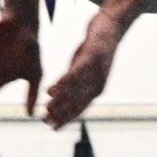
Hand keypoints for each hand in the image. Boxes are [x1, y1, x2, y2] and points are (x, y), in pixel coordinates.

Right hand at [44, 12, 123, 127]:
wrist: (111, 28)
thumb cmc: (94, 50)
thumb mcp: (81, 68)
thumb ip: (71, 82)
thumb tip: (54, 96)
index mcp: (96, 89)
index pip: (80, 108)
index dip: (67, 119)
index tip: (53, 128)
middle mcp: (98, 84)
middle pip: (77, 102)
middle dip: (61, 114)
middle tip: (46, 122)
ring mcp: (96, 71)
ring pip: (75, 90)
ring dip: (60, 101)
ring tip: (46, 109)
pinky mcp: (92, 58)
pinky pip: (76, 73)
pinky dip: (63, 83)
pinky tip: (52, 90)